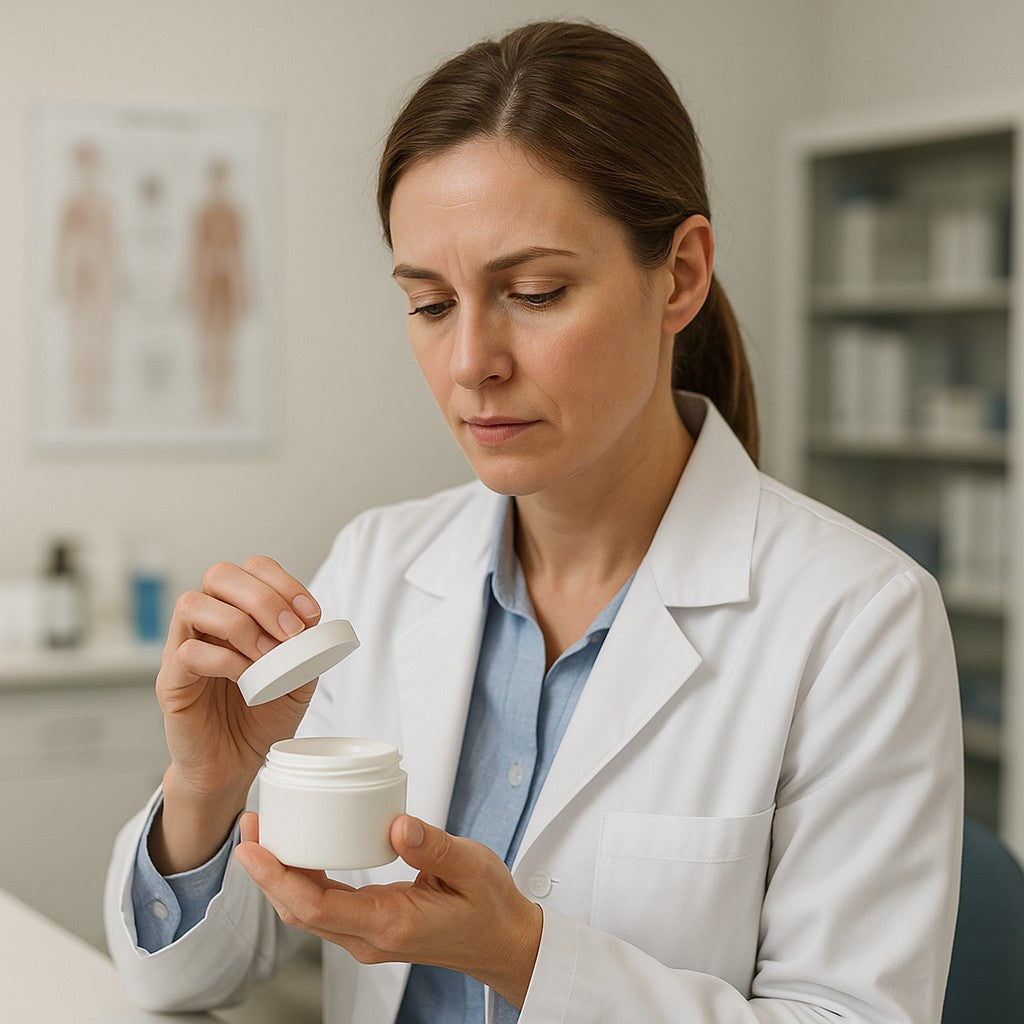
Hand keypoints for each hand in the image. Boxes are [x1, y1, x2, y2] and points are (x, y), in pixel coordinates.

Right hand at [151, 556, 321, 872]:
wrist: (236, 764)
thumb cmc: (261, 717)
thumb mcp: (299, 678)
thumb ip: (306, 648)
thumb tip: (312, 622)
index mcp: (238, 612)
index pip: (253, 569)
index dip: (284, 583)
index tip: (311, 615)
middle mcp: (207, 622)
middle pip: (220, 575)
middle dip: (263, 598)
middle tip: (290, 633)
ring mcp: (183, 647)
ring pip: (194, 604)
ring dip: (241, 625)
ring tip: (269, 657)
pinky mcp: (170, 680)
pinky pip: (188, 652)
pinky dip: (226, 660)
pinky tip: (248, 680)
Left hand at [234, 812, 543, 1008]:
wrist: (503, 942)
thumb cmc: (490, 907)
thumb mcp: (471, 867)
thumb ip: (433, 846)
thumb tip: (395, 824)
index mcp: (391, 923)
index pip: (316, 906)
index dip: (277, 876)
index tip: (254, 848)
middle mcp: (370, 938)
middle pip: (299, 911)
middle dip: (266, 871)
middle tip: (249, 829)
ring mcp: (367, 937)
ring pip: (306, 912)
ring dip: (278, 876)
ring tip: (264, 836)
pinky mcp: (370, 929)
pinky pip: (323, 908)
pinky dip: (301, 881)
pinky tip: (298, 855)